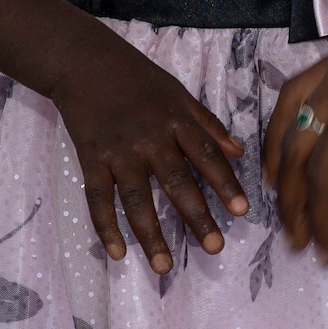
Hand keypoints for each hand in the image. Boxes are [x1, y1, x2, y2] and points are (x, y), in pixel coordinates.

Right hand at [50, 40, 248, 272]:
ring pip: (136, 199)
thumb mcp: (180, 94)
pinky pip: (98, 199)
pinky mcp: (90, 159)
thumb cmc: (140, 79)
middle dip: (196, 216)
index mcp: (177, 120)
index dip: (225, 184)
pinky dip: (106, 227)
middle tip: (215, 248)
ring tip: (165, 266)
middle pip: (176, 182)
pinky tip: (118, 253)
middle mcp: (150, 138)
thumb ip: (208, 124)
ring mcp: (118, 151)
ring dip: (151, 235)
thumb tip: (240, 152)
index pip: (207, 156)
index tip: (242, 211)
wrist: (85, 61)